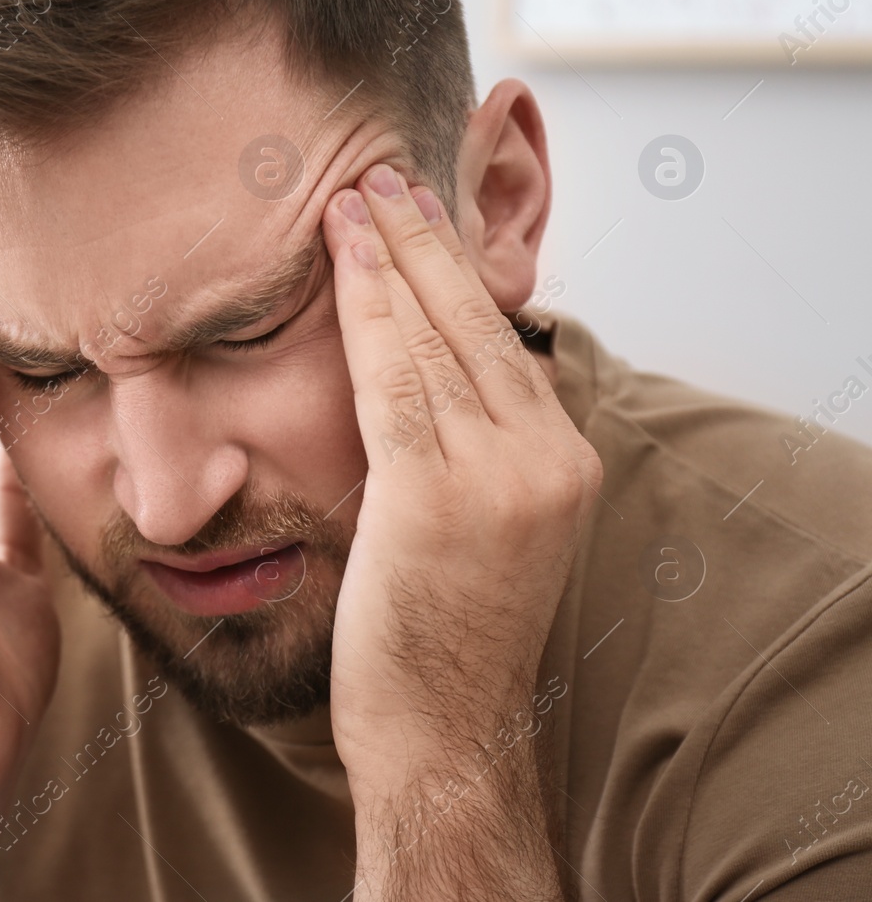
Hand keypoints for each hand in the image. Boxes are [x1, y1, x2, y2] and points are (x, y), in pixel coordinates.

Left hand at [322, 164, 598, 895]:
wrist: (441, 728)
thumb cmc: (439, 632)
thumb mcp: (475, 525)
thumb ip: (464, 449)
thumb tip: (421, 382)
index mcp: (561, 461)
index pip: (497, 341)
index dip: (451, 272)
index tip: (415, 216)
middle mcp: (546, 458)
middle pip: (473, 322)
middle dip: (422, 240)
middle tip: (380, 174)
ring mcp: (501, 477)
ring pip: (433, 337)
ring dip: (388, 255)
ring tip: (353, 195)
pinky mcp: (439, 497)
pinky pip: (392, 380)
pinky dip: (364, 309)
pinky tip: (341, 257)